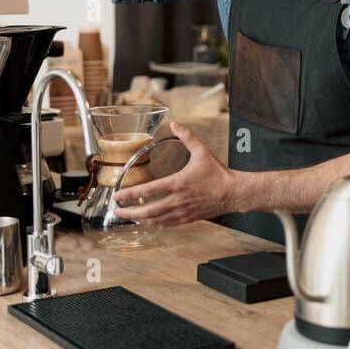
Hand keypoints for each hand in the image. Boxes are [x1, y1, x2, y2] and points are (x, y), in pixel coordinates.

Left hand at [112, 123, 243, 226]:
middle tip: (116, 210)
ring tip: (128, 216)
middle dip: (128, 212)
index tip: (118, 195)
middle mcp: (177, 200)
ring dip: (139, 219)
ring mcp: (181, 211)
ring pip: (155, 220)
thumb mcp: (202, 151)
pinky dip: (154, 224)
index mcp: (177, 183)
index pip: (148, 191)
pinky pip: (166, 224)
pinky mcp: (187, 218)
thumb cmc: (218, 173)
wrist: (233, 193)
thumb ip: (187, 137)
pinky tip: (147, 221)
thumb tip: (174, 123)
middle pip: (147, 211)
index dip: (130, 194)